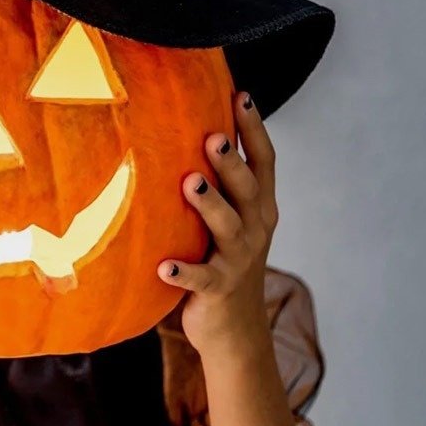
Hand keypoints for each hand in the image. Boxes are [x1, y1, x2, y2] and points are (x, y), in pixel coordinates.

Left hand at [158, 91, 278, 357]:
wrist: (236, 330)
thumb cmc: (224, 261)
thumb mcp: (229, 220)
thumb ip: (218, 184)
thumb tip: (187, 132)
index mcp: (259, 207)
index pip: (263, 162)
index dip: (254, 129)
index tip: (240, 95)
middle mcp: (254, 228)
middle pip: (247, 188)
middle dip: (231, 162)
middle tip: (213, 136)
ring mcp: (238, 259)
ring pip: (227, 227)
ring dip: (209, 205)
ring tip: (190, 183)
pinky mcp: (217, 289)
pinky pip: (200, 279)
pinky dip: (183, 272)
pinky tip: (163, 267)